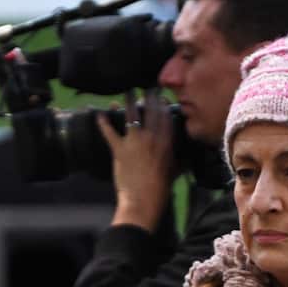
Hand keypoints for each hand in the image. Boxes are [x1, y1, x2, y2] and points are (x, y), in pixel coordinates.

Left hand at [95, 88, 175, 231]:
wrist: (142, 201)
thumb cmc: (160, 190)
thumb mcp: (175, 173)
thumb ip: (180, 162)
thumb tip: (188, 158)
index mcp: (166, 143)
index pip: (166, 118)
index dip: (163, 105)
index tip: (161, 96)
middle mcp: (151, 137)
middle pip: (150, 111)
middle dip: (148, 96)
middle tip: (146, 85)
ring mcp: (135, 142)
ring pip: (130, 116)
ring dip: (127, 101)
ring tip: (126, 91)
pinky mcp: (119, 149)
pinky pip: (109, 133)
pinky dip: (103, 123)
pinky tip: (99, 114)